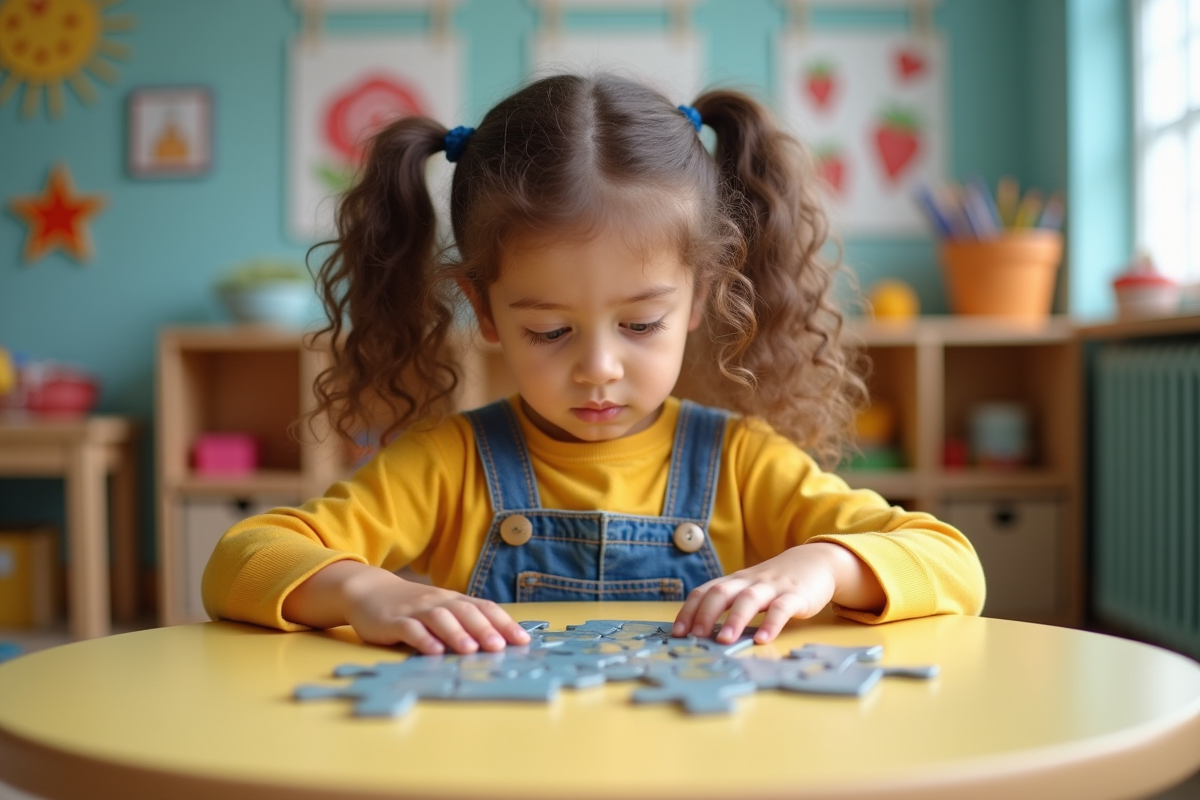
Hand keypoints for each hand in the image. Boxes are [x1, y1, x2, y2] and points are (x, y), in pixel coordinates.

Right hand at [284, 561, 530, 654]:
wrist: (368, 590)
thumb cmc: (411, 607)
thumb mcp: (440, 610)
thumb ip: (463, 623)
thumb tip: (497, 643)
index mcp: (453, 600)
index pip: (484, 608)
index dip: (504, 623)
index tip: (523, 640)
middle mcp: (438, 602)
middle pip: (466, 612)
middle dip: (485, 629)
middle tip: (501, 647)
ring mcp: (415, 610)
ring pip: (440, 619)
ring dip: (457, 634)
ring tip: (471, 650)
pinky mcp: (393, 621)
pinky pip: (410, 630)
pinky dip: (423, 640)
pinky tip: (433, 651)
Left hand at [671, 543, 879, 644]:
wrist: (816, 562)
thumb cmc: (775, 582)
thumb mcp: (749, 588)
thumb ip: (730, 604)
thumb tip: (701, 632)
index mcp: (734, 581)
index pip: (705, 591)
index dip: (689, 610)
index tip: (677, 632)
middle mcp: (749, 582)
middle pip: (721, 592)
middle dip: (705, 614)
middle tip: (695, 636)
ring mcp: (772, 587)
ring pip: (749, 599)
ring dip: (735, 620)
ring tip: (724, 641)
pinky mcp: (796, 595)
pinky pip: (781, 608)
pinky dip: (771, 624)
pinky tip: (763, 640)